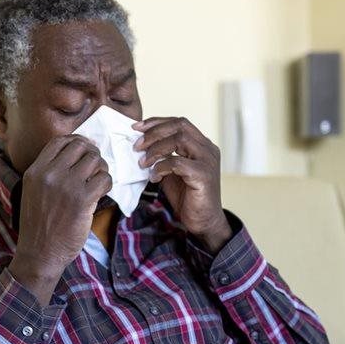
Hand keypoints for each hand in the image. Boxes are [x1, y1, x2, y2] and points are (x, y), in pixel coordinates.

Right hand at [8, 135, 111, 304]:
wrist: (39, 254)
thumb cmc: (39, 225)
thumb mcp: (33, 192)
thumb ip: (49, 172)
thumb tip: (77, 152)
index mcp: (35, 171)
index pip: (60, 141)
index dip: (77, 142)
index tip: (84, 151)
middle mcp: (49, 174)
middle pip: (81, 146)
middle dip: (92, 155)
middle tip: (95, 169)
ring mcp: (66, 186)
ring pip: (95, 161)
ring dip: (101, 169)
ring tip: (98, 182)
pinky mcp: (82, 200)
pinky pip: (104, 179)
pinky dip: (107, 184)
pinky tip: (101, 194)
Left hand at [134, 116, 231, 252]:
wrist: (203, 221)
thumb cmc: (188, 196)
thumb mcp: (172, 172)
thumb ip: (162, 157)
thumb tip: (140, 146)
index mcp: (202, 145)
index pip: (180, 122)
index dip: (157, 122)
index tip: (137, 127)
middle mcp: (208, 149)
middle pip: (180, 126)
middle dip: (154, 133)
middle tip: (136, 146)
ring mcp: (208, 161)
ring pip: (179, 140)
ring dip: (156, 149)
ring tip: (143, 163)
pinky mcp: (203, 175)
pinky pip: (177, 163)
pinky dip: (161, 167)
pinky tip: (154, 177)